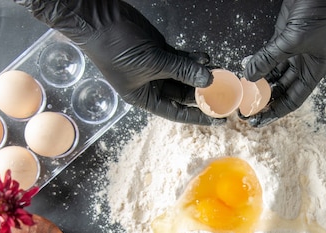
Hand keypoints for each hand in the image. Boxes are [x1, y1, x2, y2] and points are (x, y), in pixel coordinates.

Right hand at [15, 0, 217, 124]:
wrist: (100, 19)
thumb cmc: (116, 48)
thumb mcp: (152, 63)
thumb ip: (182, 71)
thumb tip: (208, 80)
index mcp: (145, 98)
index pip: (176, 113)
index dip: (198, 117)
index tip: (219, 119)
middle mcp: (151, 86)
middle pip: (183, 95)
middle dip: (203, 94)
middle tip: (226, 95)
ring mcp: (156, 68)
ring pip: (185, 75)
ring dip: (201, 75)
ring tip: (221, 74)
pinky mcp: (159, 51)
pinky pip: (181, 59)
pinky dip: (194, 59)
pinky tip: (207, 58)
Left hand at [243, 0, 325, 126]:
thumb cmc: (324, 11)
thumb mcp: (295, 39)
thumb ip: (270, 57)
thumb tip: (249, 75)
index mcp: (314, 70)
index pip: (293, 99)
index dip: (275, 112)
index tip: (258, 121)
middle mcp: (304, 62)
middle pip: (281, 88)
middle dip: (263, 98)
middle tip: (245, 106)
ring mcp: (293, 48)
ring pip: (273, 72)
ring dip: (257, 80)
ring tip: (242, 89)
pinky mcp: (284, 34)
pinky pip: (267, 54)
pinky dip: (256, 61)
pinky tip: (246, 66)